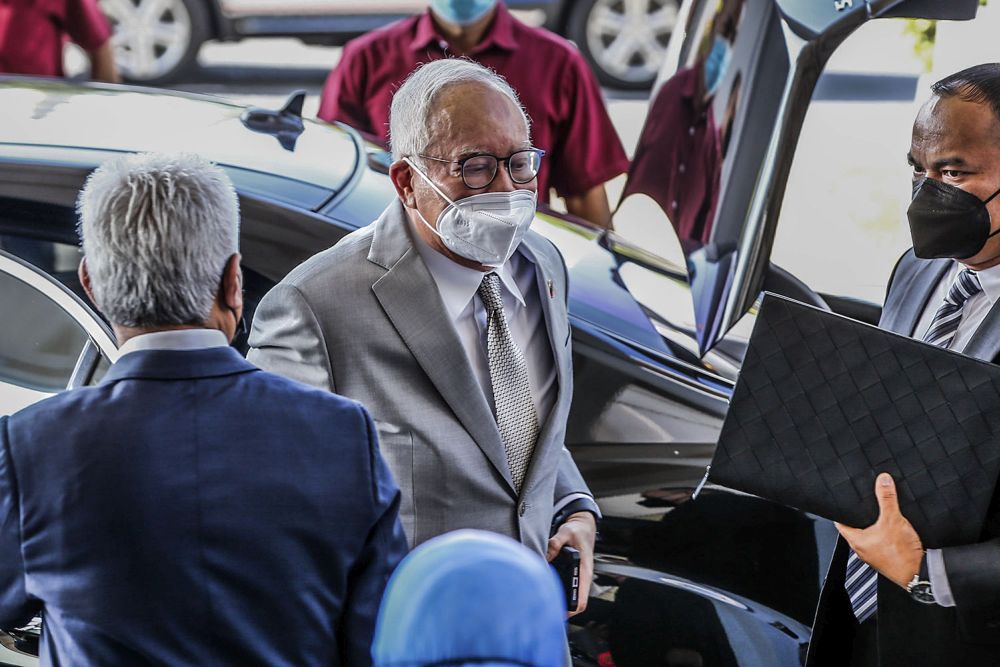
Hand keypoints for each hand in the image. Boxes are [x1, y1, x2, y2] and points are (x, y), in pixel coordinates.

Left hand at [547, 511, 595, 615]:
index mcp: (584, 570)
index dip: (571, 610)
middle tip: (544, 613)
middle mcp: (582, 577)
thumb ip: (556, 542)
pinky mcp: (573, 575)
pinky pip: (568, 590)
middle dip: (562, 611)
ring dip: (560, 604)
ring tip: (543, 606)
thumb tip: (546, 554)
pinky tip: (546, 593)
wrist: (584, 528)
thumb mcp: (567, 532)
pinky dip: (558, 595)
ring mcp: (578, 577)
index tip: (557, 614)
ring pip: (571, 598)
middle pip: (576, 604)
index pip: (582, 599)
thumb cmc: (578, 532)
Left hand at [835, 473, 923, 588]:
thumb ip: (887, 498)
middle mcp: (862, 549)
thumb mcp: (893, 520)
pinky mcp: (886, 558)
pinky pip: (881, 541)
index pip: (841, 521)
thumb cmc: (902, 555)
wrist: (919, 575)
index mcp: (856, 540)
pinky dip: (884, 533)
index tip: (844, 500)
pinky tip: (892, 528)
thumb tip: (883, 480)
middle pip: (855, 527)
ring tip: (878, 513)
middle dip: (860, 515)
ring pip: (869, 535)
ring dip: (873, 524)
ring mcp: (874, 555)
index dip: (842, 509)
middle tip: (864, 503)